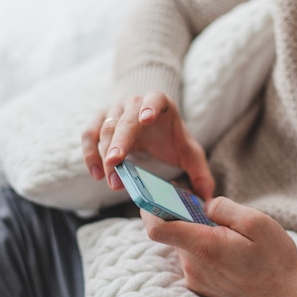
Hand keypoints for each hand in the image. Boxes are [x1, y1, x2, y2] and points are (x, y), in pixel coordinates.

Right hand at [81, 91, 214, 199]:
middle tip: (116, 163)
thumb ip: (200, 171)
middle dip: (119, 142)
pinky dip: (89, 154)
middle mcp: (134, 103)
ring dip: (104, 155)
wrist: (149, 120)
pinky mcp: (99, 121)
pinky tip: (96, 173)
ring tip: (111, 180)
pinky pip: (88, 135)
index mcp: (159, 103)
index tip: (146, 118)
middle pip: (123, 120)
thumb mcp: (188, 150)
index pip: (154, 98)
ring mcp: (114, 110)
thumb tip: (208, 197)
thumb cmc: (169, 135)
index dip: (149, 106)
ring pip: (103, 128)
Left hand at [140, 196, 296, 296]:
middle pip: (173, 232)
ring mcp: (196, 279)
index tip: (155, 194)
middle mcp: (193, 266)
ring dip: (199, 233)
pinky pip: (194, 259)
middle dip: (186, 216)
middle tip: (209, 207)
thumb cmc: (275, 261)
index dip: (150, 208)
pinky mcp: (201, 287)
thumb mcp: (257, 222)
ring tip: (230, 234)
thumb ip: (224, 207)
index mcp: (204, 246)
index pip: (158, 228)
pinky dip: (205, 248)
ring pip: (186, 245)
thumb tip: (203, 205)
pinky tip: (230, 250)